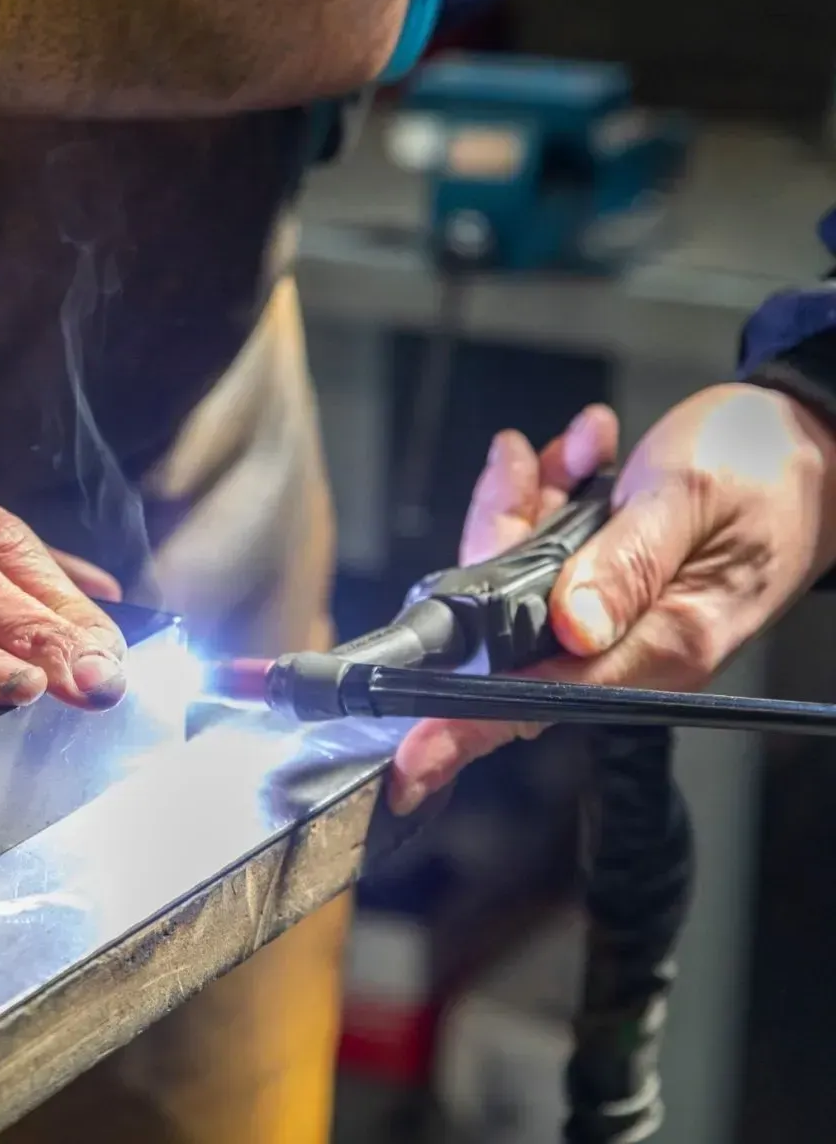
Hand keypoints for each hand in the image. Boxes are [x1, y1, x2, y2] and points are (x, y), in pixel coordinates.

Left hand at [391, 385, 835, 813]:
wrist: (809, 443)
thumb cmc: (764, 471)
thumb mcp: (686, 498)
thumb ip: (625, 564)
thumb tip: (570, 628)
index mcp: (662, 644)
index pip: (539, 699)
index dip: (463, 727)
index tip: (408, 760)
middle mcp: (632, 644)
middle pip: (507, 630)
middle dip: (494, 538)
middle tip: (518, 468)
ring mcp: (616, 618)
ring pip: (517, 582)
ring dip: (526, 507)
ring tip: (578, 450)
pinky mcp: (606, 587)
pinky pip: (542, 556)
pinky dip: (546, 499)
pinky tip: (582, 455)